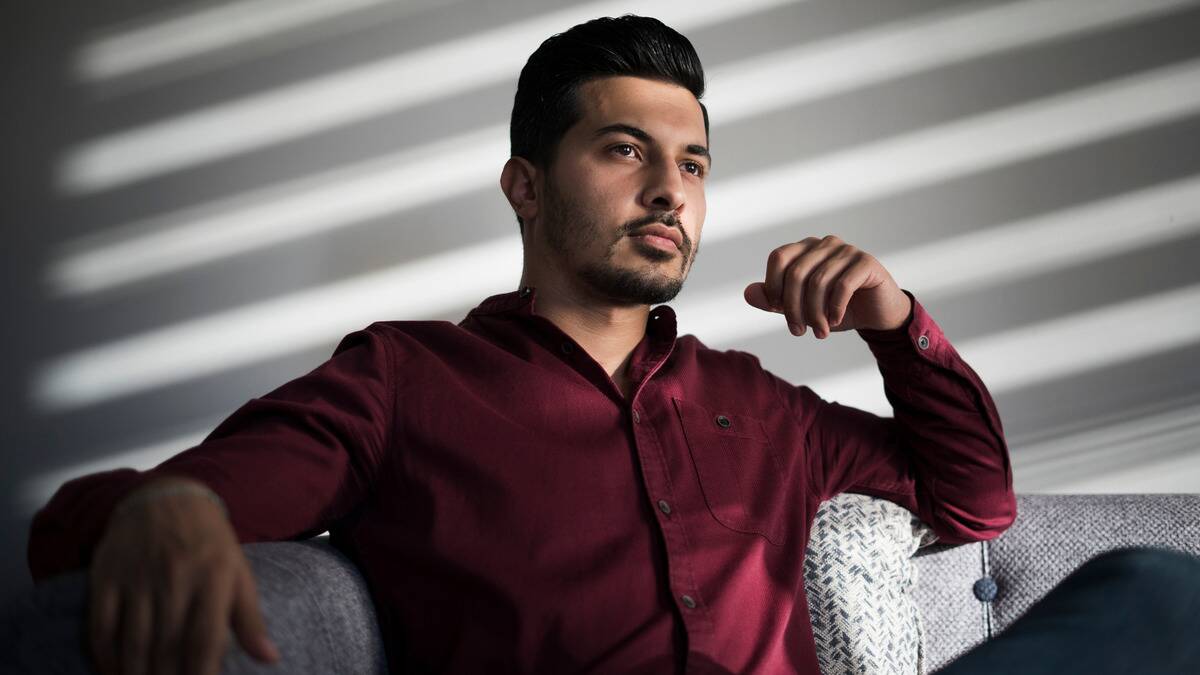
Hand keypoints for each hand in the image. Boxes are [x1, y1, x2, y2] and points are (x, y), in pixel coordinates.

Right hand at [88, 477, 279, 674]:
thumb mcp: (237, 572)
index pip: (205, 639)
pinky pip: (100, 626)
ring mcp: (137, 578)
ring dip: (136, 673)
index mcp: (213, 578)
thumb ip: (250, 618)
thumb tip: (269, 657)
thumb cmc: (209, 542)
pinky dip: (104, 656)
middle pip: (167, 646)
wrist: (165, 498)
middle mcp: (174, 578)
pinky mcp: (107, 577)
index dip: (201, 674)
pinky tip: (113, 671)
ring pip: (133, 641)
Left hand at [743, 235, 911, 338]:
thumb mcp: (800, 309)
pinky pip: (842, 284)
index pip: (778, 258)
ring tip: (819, 333)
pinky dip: (835, 308)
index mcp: (805, 248)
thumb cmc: (835, 309)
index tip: (777, 311)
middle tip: (799, 332)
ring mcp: (847, 250)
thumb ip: (774, 301)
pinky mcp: (866, 262)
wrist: (876, 315)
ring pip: (818, 281)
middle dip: (793, 307)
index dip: (773, 286)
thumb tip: (747, 293)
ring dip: (815, 313)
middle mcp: (824, 243)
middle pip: (796, 272)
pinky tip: (835, 321)